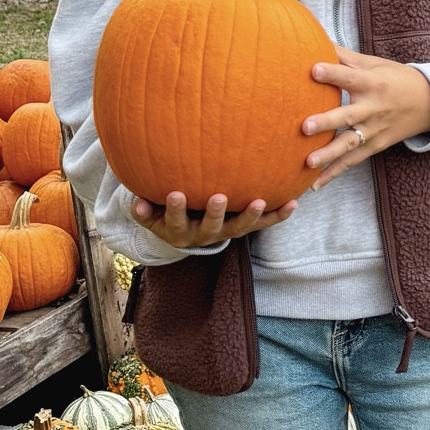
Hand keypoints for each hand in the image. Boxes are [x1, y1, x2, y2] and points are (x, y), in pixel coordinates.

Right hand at [131, 190, 298, 248]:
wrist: (186, 231)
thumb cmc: (165, 213)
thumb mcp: (151, 214)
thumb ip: (145, 210)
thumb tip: (137, 203)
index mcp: (180, 231)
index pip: (176, 221)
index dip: (175, 209)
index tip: (175, 194)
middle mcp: (205, 235)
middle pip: (211, 228)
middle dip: (215, 213)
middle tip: (219, 197)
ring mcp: (226, 232)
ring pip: (239, 228)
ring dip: (250, 216)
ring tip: (258, 202)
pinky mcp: (244, 227)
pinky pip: (263, 224)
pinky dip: (277, 215)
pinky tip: (292, 202)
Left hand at [303, 49, 429, 187]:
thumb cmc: (395, 78)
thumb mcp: (373, 63)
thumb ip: (343, 56)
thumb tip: (313, 38)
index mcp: (373, 83)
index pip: (350, 77)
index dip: (332, 73)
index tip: (312, 69)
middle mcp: (373, 108)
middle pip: (348, 116)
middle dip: (326, 122)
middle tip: (304, 127)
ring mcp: (375, 130)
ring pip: (350, 144)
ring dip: (328, 155)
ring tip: (307, 163)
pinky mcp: (376, 146)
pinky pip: (353, 162)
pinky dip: (334, 173)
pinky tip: (314, 185)